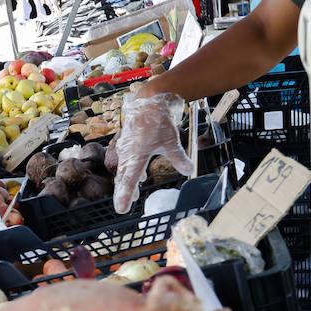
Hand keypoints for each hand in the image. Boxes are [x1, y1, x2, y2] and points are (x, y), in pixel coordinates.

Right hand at [112, 92, 192, 212]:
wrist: (148, 101)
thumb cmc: (157, 120)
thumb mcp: (171, 140)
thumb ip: (179, 157)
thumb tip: (189, 170)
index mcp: (136, 155)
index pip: (128, 181)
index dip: (124, 196)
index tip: (121, 209)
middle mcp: (127, 154)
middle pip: (122, 178)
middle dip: (123, 193)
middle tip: (123, 208)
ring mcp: (126, 149)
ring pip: (124, 170)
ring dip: (127, 183)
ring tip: (132, 196)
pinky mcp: (128, 144)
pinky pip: (127, 162)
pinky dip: (131, 171)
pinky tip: (138, 177)